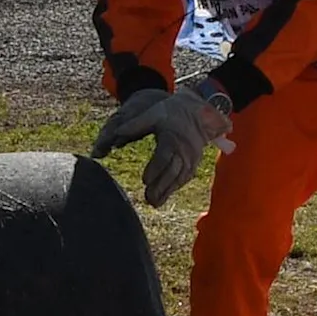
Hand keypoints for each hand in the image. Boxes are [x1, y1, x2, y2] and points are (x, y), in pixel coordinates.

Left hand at [90, 83, 229, 208]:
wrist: (199, 112)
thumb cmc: (171, 113)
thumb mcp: (153, 114)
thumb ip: (136, 124)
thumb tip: (117, 132)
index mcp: (173, 138)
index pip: (163, 156)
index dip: (155, 169)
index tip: (144, 180)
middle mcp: (184, 150)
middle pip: (172, 171)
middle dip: (161, 186)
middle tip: (148, 199)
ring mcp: (191, 158)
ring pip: (179, 178)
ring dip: (167, 191)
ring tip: (154, 203)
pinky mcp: (193, 162)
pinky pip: (185, 178)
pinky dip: (175, 188)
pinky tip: (164, 196)